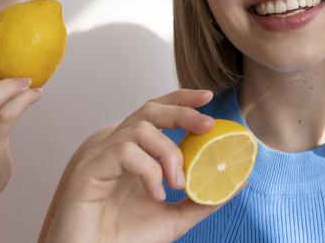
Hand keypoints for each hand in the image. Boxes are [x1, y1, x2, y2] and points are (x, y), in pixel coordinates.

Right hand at [43, 89, 222, 242]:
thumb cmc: (123, 240)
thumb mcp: (173, 218)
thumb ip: (201, 199)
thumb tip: (236, 183)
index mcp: (135, 155)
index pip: (157, 114)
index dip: (181, 100)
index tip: (208, 97)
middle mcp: (116, 150)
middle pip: (150, 110)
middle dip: (182, 112)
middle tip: (208, 125)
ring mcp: (100, 158)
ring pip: (140, 129)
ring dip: (168, 152)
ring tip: (177, 184)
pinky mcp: (88, 171)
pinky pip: (124, 152)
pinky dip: (149, 170)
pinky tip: (156, 195)